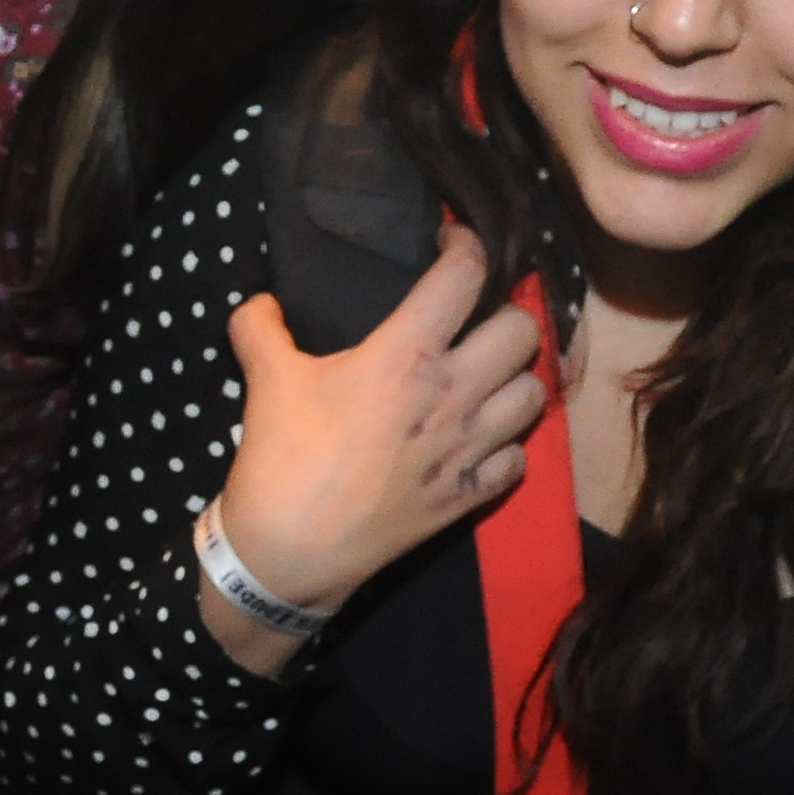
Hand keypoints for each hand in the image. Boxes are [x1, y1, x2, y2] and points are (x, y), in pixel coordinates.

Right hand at [201, 228, 546, 674]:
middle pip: (523, 329)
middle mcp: (453, 395)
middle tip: (473, 321)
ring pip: (534, 393)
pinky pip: (519, 459)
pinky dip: (505, 446)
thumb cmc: (282, 458)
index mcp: (406, 355)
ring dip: (514, 379)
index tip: (450, 241)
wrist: (291, 553)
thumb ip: (261, 327)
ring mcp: (468, 449)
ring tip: (485, 378)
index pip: (464, 276)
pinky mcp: (471, 496)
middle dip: (503, 313)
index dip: (466, 244)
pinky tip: (479, 441)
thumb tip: (260, 301)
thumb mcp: (265, 380)